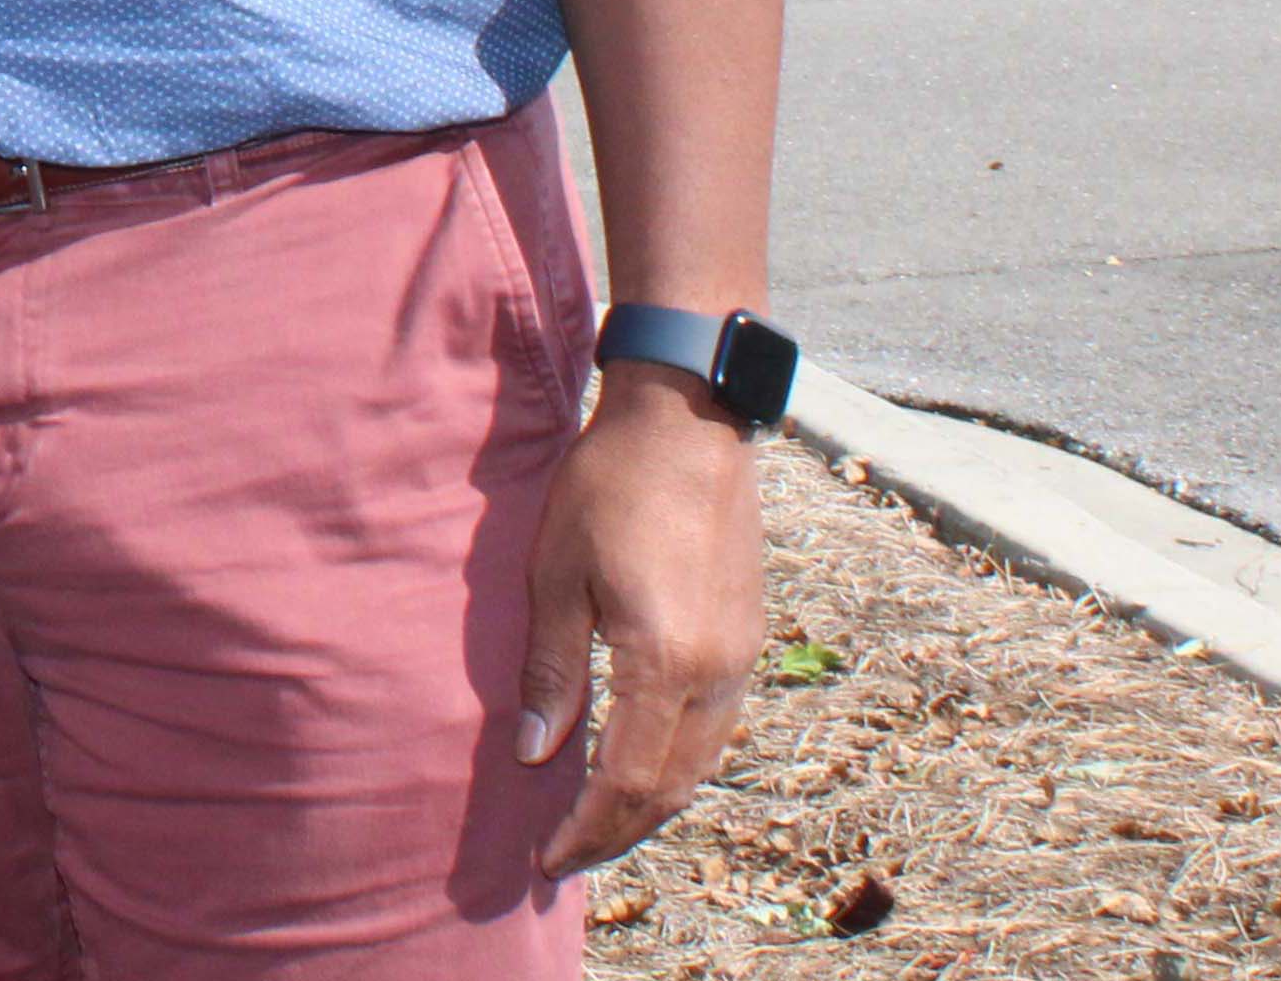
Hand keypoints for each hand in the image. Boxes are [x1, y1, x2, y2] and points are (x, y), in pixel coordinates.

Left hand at [517, 367, 764, 873]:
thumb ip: (549, 670)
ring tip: (598, 826)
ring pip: (699, 766)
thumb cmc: (607, 487)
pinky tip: (641, 766)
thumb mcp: (556, 575)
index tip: (545, 856)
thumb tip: (533, 754)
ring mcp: (740, 659)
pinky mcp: (747, 639)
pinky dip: (676, 767)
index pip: (625, 780)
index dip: (584, 828)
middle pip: (669, 788)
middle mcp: (715, 675)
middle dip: (616, 833)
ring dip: (649, 807)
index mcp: (664, 663)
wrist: (686, 423)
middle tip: (566, 858)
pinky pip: (715, 732)